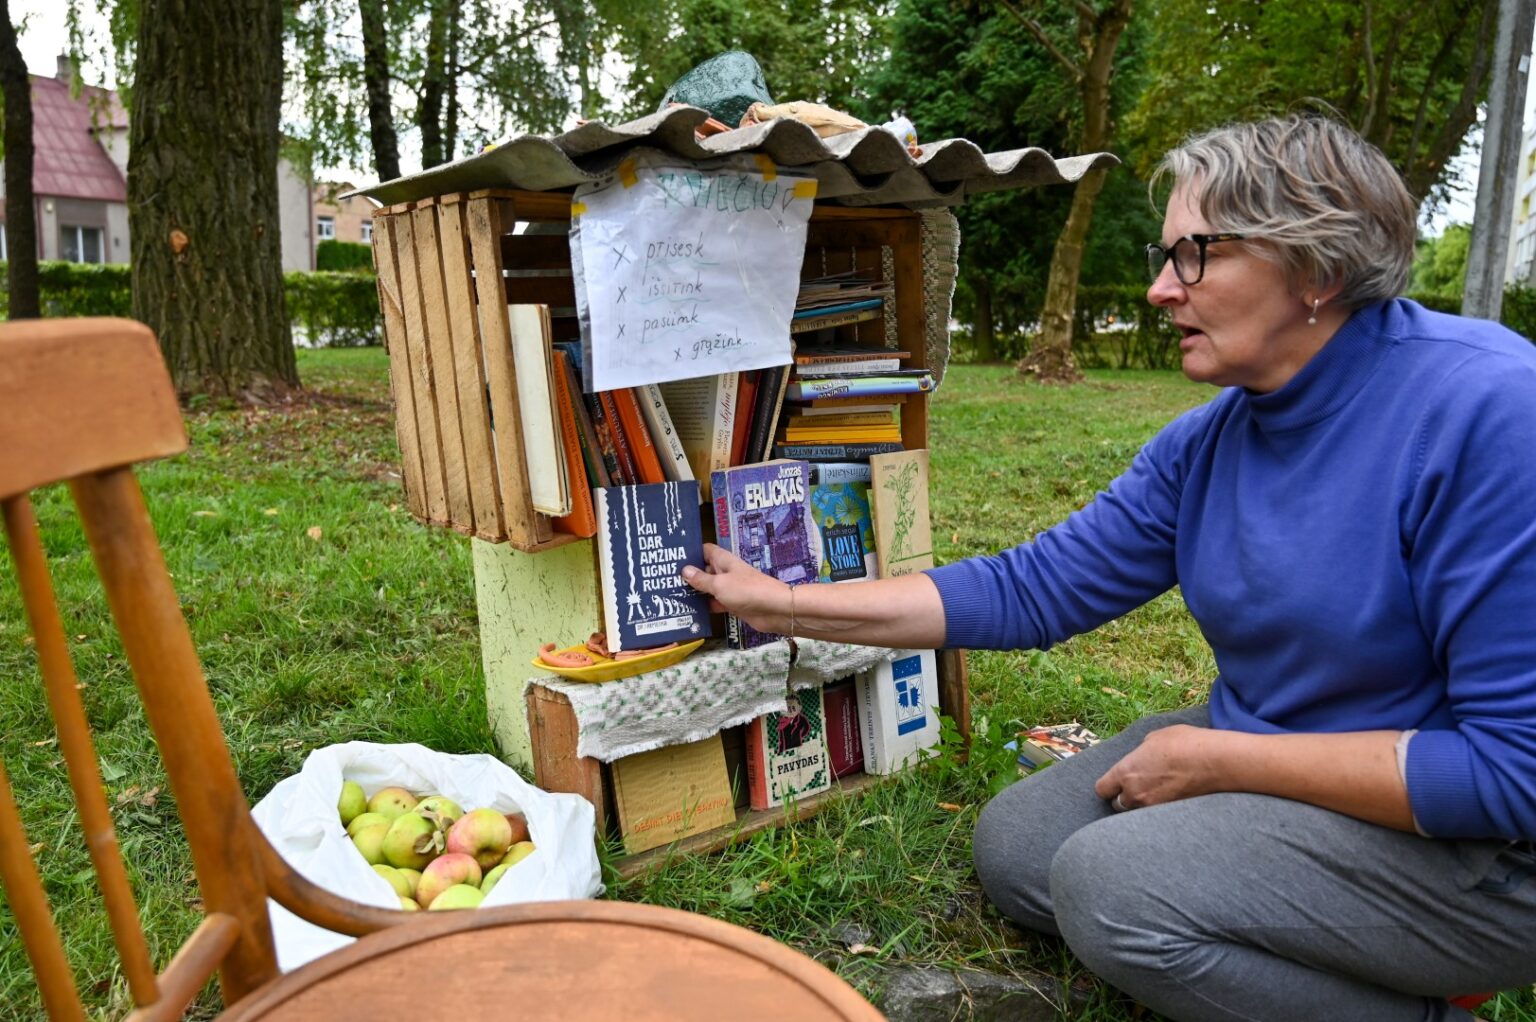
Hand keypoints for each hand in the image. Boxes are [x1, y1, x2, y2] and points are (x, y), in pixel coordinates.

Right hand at [681, 543, 789, 632]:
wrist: (774, 610)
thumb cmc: (746, 591)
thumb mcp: (719, 584)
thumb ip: (701, 579)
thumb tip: (684, 570)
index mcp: (723, 560)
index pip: (704, 550)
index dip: (690, 552)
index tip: (672, 557)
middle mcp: (725, 572)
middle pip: (704, 570)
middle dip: (688, 575)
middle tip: (665, 580)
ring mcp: (729, 588)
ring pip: (708, 588)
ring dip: (695, 592)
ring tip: (672, 596)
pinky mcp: (733, 604)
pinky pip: (715, 603)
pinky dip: (705, 606)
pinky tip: (689, 611)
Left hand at [1095, 724, 1230, 810]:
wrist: (1215, 762)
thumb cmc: (1185, 743)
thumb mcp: (1155, 738)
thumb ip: (1141, 751)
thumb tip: (1142, 755)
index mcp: (1126, 772)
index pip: (1102, 789)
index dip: (1108, 786)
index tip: (1116, 782)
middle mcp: (1134, 794)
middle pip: (1118, 804)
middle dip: (1124, 797)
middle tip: (1138, 787)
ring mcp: (1152, 808)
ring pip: (1136, 813)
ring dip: (1141, 806)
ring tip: (1155, 794)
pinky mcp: (1169, 816)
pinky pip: (1155, 817)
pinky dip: (1158, 812)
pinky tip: (1169, 800)